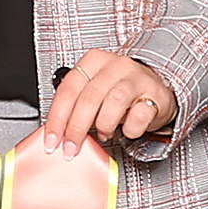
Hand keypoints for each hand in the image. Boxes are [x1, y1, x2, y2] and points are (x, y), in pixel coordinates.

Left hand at [38, 50, 174, 155]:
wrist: (155, 89)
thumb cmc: (120, 92)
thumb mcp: (95, 92)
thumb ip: (75, 106)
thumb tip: (56, 133)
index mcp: (94, 61)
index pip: (68, 89)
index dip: (57, 118)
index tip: (52, 140)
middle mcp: (116, 65)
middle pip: (89, 98)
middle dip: (76, 128)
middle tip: (71, 147)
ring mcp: (137, 77)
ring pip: (113, 103)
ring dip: (104, 126)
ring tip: (103, 133)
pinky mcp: (155, 93)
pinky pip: (138, 116)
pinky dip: (130, 129)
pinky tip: (127, 128)